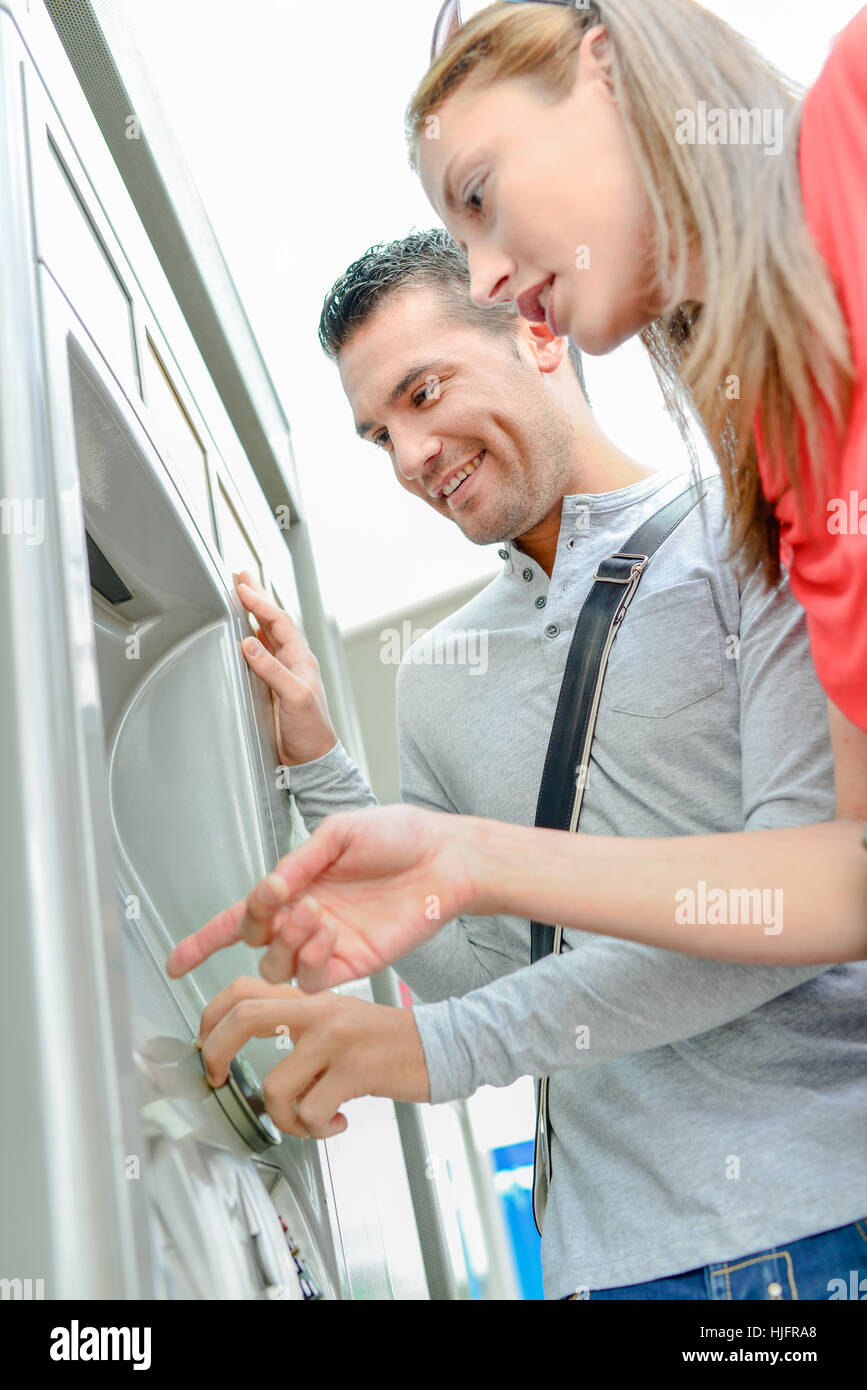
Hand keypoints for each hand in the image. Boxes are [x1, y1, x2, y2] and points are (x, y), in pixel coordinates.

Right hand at [167, 804, 484, 988]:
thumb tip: (268, 887)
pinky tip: (329, 932)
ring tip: (314, 914)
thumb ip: (299, 862)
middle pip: (252, 941)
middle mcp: (305, 919)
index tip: (176, 962)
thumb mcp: (339, 833)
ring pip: (276, 967)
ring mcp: (327, 945)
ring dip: (284, 941)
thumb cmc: (399, 836)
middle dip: (257, 922)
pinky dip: (310, 959)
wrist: (445, 857)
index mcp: (295, 885)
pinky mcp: (352, 965)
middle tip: (285, 899)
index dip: (204, 941)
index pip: (238, 919)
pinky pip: (312, 979)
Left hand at [196, 975, 429, 1137]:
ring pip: (274, 1086)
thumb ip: (296, 1025)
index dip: (211, 1016)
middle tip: (219, 1080)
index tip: (206, 1045)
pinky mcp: (355, 1070)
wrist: (437, 1045)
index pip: (243, 988)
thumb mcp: (337, 1017)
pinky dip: (317, 1128)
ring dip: (284, 1118)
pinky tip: (335, 1121)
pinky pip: (310, 1112)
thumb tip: (249, 1053)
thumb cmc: (384, 1040)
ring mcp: (336, 1039)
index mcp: (309, 998)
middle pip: (244, 1018)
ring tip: (308, 1119)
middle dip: (216, 1054)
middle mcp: (319, 1012)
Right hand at [234, 570, 336, 765]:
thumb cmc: (310, 730)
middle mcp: (293, 662)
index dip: (260, 603)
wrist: (312, 759)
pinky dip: (251, 638)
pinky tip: (243, 635)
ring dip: (254, 615)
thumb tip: (249, 644)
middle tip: (241, 577)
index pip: (279, 622)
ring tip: (241, 596)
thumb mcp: (293, 697)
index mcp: (301, 659)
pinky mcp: (274, 687)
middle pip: (274, 622)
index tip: (242, 587)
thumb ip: (272, 670)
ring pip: (267, 635)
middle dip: (258, 598)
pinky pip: (261, 654)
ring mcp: (284, 673)